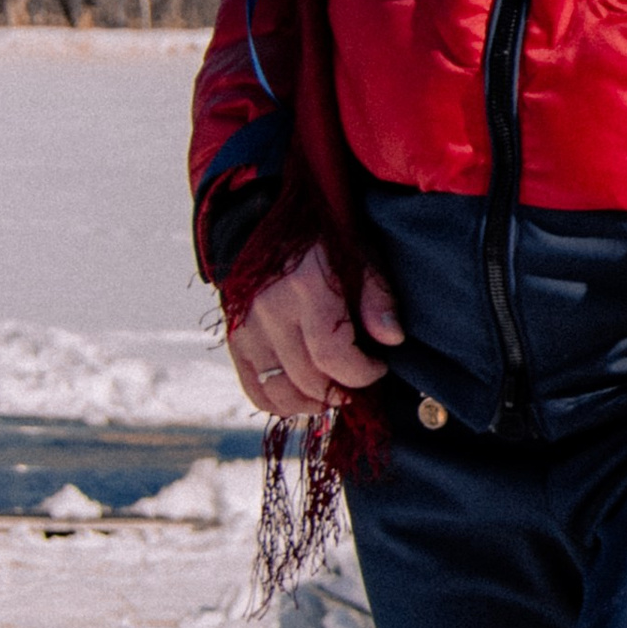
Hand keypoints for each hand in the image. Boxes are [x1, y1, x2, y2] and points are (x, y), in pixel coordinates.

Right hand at [229, 243, 404, 419]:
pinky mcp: (234, 341)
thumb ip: (377, 296)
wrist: (259, 223)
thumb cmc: (319, 240)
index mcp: (306, 289)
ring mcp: (248, 329)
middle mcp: (271, 312)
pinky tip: (306, 396)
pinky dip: (282, 404)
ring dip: (314, 403)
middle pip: (309, 379)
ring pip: (280, 393)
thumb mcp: (358, 255)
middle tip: (360, 380)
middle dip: (343, 389)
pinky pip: (255, 390)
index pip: (333, 356)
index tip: (379, 366)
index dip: (362, 373)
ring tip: (335, 391)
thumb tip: (392, 338)